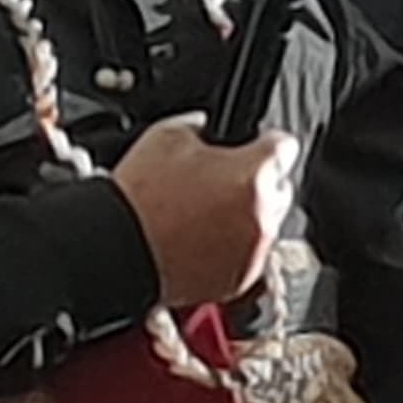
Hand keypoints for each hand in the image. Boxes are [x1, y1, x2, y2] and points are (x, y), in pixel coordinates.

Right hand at [111, 114, 299, 306]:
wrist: (116, 250)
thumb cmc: (138, 199)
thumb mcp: (167, 135)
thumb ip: (202, 125)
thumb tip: (210, 127)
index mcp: (253, 173)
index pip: (285, 146)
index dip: (266, 143)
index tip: (258, 146)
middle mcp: (262, 213)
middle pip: (280, 186)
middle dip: (257, 182)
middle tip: (221, 183)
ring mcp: (254, 249)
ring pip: (267, 222)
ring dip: (248, 216)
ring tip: (207, 215)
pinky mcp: (241, 278)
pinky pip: (252, 255)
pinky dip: (236, 247)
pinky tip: (204, 239)